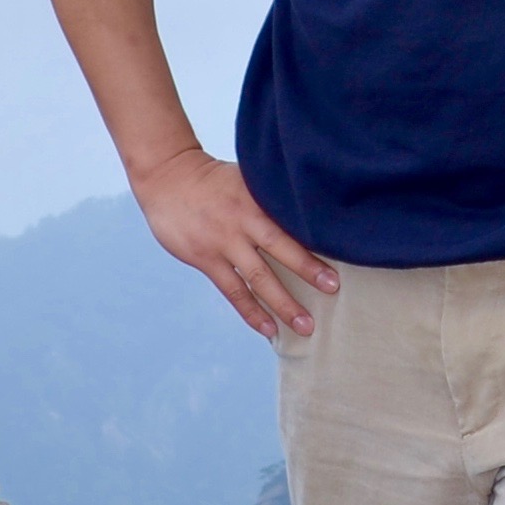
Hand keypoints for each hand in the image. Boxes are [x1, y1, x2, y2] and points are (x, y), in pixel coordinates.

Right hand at [134, 143, 336, 335]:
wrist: (167, 177)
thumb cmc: (213, 179)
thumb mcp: (246, 179)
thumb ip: (270, 198)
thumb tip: (306, 214)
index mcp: (257, 199)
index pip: (291, 223)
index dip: (315, 241)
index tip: (337, 255)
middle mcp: (243, 221)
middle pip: (280, 249)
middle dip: (308, 271)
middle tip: (333, 290)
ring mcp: (223, 242)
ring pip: (258, 278)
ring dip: (282, 303)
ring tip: (304, 326)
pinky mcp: (205, 258)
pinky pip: (233, 290)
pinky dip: (251, 311)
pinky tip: (267, 327)